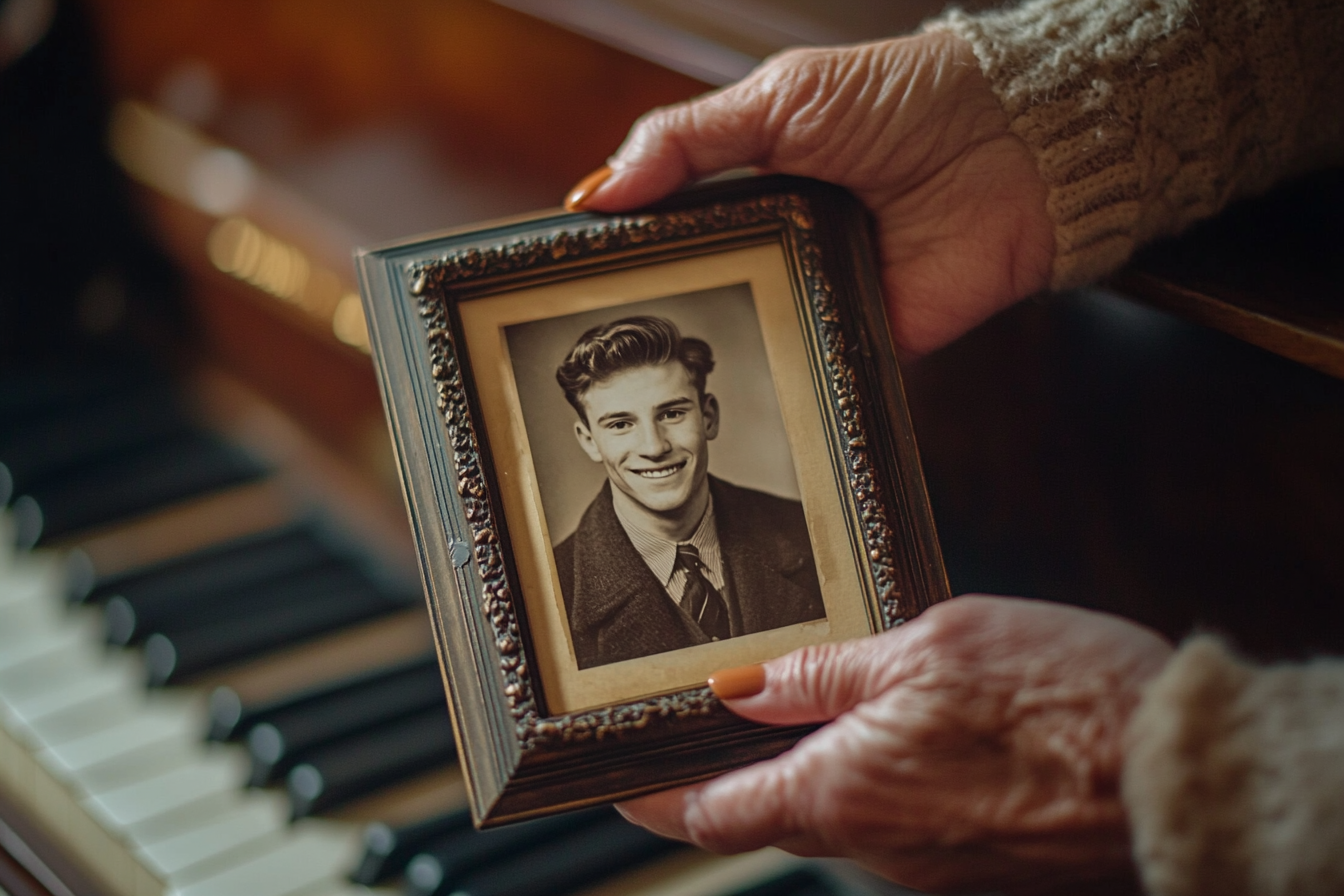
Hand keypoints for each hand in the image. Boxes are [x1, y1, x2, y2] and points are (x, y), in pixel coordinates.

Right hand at [565, 31, 1053, 356]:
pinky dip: (788, 379)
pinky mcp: (866, 340)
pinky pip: (816, 371)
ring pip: (752, 335)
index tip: (573, 271)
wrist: (1020, 144)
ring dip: (717, 344)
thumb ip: (688, 141)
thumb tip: (600, 189)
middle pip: (704, 287)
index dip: (626, 248)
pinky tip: (743, 384)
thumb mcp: (781, 98)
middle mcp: (782, 242)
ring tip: (656, 365)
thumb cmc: (908, 100)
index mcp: (753, 181)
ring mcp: (823, 293)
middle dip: (661, 307)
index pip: (672, 224)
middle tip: (604, 330)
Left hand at [618, 596, 1172, 893]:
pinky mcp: (974, 867)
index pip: (713, 813)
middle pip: (771, 814)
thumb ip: (825, 674)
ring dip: (817, 768)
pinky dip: (879, 783)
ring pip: (839, 816)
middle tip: (718, 719)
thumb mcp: (928, 649)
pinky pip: (899, 825)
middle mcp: (876, 847)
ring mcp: (928, 867)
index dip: (656, 800)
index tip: (619, 785)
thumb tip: (740, 685)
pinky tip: (906, 733)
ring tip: (820, 704)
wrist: (1179, 774)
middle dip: (736, 772)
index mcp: (843, 792)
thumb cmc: (1061, 698)